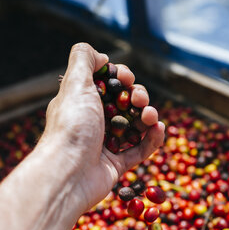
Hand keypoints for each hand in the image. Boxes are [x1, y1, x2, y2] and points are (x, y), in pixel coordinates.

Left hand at [39, 43, 164, 211]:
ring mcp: (104, 144)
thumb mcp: (75, 83)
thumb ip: (84, 58)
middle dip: (138, 96)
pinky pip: (138, 150)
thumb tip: (100, 56)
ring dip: (148, 116)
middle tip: (140, 99)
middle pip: (124, 103)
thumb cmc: (72, 126)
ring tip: (151, 117)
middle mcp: (92, 121)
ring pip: (133, 125)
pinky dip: (151, 140)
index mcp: (81, 101)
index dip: (121, 78)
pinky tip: (159, 130)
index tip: (127, 77)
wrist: (69, 173)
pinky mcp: (115, 164)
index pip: (107, 84)